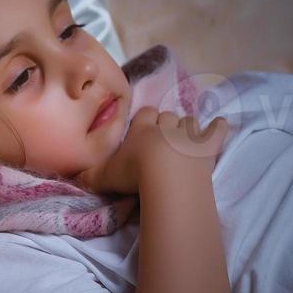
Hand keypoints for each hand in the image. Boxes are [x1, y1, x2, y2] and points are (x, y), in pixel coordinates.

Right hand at [75, 107, 228, 195]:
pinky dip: (218, 128)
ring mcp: (189, 135)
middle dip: (166, 124)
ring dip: (188, 128)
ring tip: (184, 139)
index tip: (143, 131)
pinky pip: (217, 129)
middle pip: (168, 115)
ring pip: (190, 121)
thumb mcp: (104, 176)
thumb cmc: (133, 173)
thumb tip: (75, 176)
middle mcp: (166, 126)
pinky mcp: (208, 146)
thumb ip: (90, 175)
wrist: (166, 178)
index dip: (145, 121)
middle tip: (162, 139)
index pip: (144, 114)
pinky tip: (218, 127)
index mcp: (142, 128)